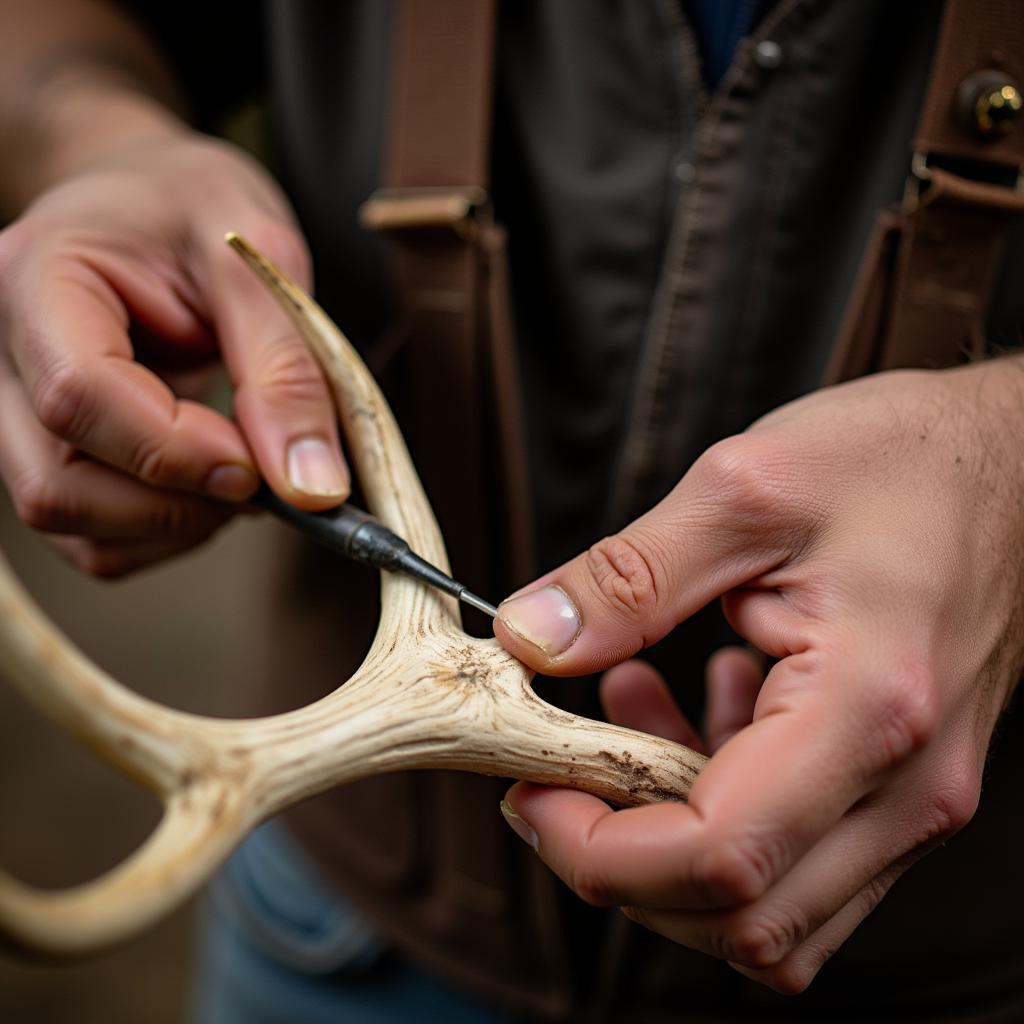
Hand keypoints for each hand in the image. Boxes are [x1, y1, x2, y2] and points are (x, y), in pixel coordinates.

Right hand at [0, 111, 347, 575]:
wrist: (149, 199)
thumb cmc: (194, 207)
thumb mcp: (258, 260)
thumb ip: (287, 370)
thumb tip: (312, 489)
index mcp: (37, 278)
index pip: (80, 395)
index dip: (176, 450)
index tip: (258, 466)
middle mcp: (4, 354)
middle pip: (59, 483)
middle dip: (180, 501)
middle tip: (263, 469)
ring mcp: (18, 411)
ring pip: (70, 522)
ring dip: (176, 523)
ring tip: (243, 468)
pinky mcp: (50, 450)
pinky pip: (91, 536)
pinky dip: (165, 531)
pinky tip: (212, 485)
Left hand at [495, 360, 1023, 991]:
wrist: (1016, 461)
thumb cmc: (902, 459)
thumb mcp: (745, 492)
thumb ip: (630, 577)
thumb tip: (532, 640)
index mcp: (866, 710)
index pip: (720, 857)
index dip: (599, 851)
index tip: (528, 792)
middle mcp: (907, 784)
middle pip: (744, 919)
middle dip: (622, 866)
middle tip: (553, 775)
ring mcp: (913, 794)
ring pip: (771, 906)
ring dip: (669, 837)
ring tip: (624, 711)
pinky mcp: (900, 780)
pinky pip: (797, 850)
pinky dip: (718, 808)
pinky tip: (694, 706)